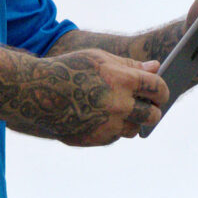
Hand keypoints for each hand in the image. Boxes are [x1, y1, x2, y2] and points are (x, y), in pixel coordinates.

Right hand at [47, 49, 168, 144]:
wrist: (34, 91)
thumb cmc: (68, 69)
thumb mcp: (99, 59)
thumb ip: (129, 65)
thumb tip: (155, 67)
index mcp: (122, 80)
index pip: (158, 88)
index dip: (163, 91)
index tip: (160, 94)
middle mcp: (118, 105)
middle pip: (152, 116)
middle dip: (153, 111)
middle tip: (148, 107)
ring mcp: (106, 125)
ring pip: (132, 130)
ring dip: (130, 122)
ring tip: (119, 111)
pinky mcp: (94, 139)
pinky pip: (112, 137)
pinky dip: (111, 129)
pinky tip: (100, 118)